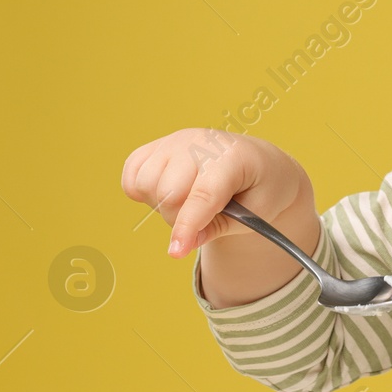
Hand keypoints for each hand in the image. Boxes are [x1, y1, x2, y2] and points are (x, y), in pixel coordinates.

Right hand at [121, 128, 309, 255]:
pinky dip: (142, 192)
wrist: (258, 162)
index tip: (176, 252)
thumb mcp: (256, 213)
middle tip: (206, 216)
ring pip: (145, 185)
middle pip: (168, 193)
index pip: (203, 195)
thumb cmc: (260, 188)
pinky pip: (131, 176)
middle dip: (181, 219)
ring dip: (162, 205)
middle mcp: (201, 141)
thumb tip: (182, 244)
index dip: (188, 225)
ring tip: (189, 201)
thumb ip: (219, 228)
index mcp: (233, 156)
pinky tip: (169, 192)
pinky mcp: (157, 145)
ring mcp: (176, 140)